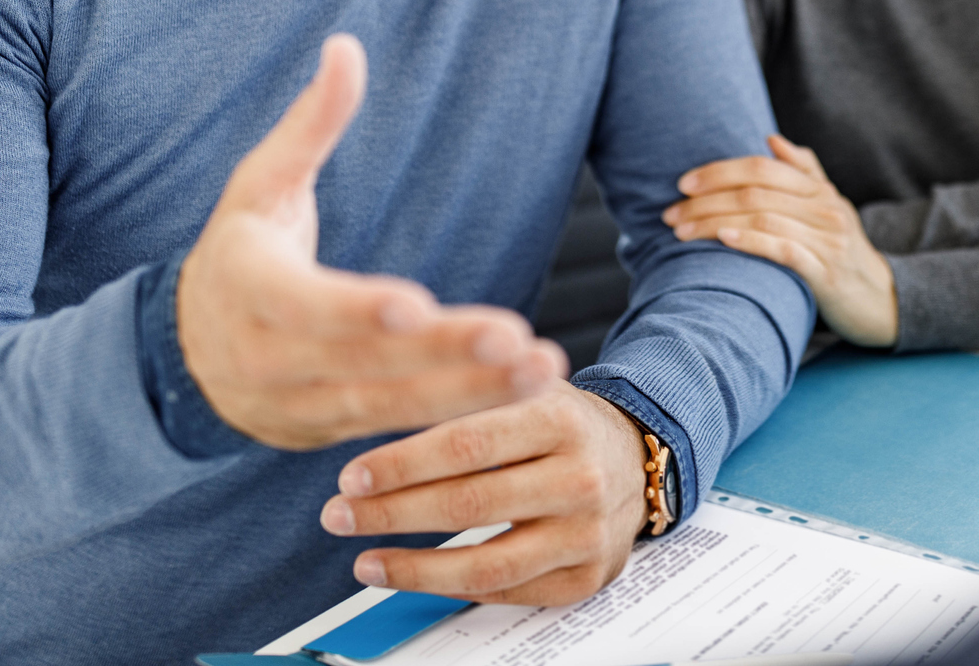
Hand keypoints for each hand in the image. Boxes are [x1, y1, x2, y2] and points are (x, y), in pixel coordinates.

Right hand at [176, 35, 567, 449]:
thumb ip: (310, 123)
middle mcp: (270, 359)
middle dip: (442, 357)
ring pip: (391, 406)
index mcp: (248, 287)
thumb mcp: (260, 183)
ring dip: (471, 393)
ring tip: (542, 368)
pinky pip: (401, 426)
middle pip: (363, 364)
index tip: (416, 306)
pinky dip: (462, 414)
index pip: (304, 305)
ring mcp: (300, 406)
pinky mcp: (333, 432)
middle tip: (516, 341)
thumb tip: (347, 46)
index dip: (356, 310)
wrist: (186, 356)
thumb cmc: (239, 250)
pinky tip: (523, 391)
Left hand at [320, 382, 648, 603]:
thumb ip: (469, 390)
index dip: (402, 465)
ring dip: (413, 568)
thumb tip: (385, 392)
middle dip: (391, 514)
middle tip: (340, 515)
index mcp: (559, 421)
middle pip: (469, 505)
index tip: (352, 475)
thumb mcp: (527, 388)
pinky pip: (507, 591)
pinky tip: (414, 577)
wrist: (638, 460)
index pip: (467, 445)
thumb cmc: (564, 424)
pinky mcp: (586, 577)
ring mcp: (586, 533)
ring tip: (365, 562)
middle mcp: (580, 478)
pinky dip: (452, 589)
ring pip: (485, 563)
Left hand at [666, 136, 897, 346]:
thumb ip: (804, 171)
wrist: (882, 301)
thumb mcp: (830, 207)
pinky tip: (723, 239)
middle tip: (671, 213)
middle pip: (755, 191)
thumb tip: (771, 139)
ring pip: (762, 218)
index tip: (683, 183)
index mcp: (820, 190)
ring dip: (714, 222)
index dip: (719, 171)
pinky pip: (784, 250)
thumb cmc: (844, 253)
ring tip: (682, 232)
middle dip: (706, 200)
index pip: (762, 167)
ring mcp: (828, 240)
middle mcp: (825, 208)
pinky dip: (750, 241)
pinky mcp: (827, 273)